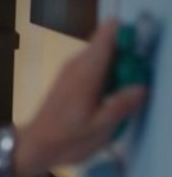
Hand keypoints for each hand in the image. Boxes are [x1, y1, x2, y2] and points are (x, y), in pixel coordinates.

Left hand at [14, 20, 147, 176]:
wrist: (35, 145)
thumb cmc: (67, 139)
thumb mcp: (99, 129)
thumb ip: (121, 106)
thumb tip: (141, 87)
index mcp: (87, 70)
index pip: (109, 31)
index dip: (129, 36)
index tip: (139, 58)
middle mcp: (78, 62)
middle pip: (109, 42)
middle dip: (127, 57)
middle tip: (131, 85)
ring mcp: (71, 69)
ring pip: (103, 55)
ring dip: (118, 68)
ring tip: (120, 95)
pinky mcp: (70, 78)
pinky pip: (94, 66)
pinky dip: (106, 75)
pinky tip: (107, 98)